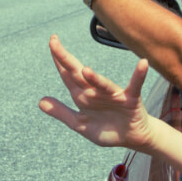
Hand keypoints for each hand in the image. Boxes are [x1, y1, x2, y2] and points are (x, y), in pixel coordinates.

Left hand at [39, 35, 157, 151]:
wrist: (131, 138)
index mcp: (83, 95)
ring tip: (85, 70)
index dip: (58, 61)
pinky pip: (135, 85)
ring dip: (95, 78)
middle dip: (65, 59)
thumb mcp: (80, 124)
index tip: (51, 42)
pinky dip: (139, 75)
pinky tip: (142, 63)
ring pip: (102, 84)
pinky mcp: (131, 99)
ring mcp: (113, 94)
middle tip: (54, 42)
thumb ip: (61, 112)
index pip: (67, 75)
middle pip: (78, 74)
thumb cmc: (106, 128)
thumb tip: (40, 102)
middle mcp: (96, 91)